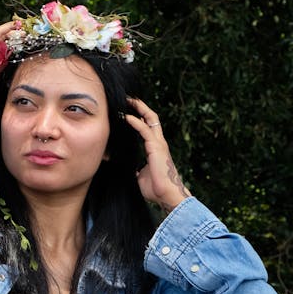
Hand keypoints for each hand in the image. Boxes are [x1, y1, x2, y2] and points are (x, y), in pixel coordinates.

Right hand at [0, 21, 14, 103]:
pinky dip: (7, 28)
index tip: (20, 53)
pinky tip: (14, 25)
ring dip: (12, 33)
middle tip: (24, 39)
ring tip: (22, 30)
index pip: (0, 58)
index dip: (10, 54)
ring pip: (1, 37)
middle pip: (1, 46)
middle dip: (13, 42)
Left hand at [125, 98, 190, 212]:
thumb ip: (136, 170)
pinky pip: (145, 131)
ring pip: (150, 119)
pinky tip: (126, 117)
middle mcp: (159, 143)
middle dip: (140, 106)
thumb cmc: (156, 188)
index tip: (127, 109)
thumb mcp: (140, 176)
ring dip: (138, 108)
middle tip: (128, 98)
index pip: (148, 126)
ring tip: (127, 101)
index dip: (139, 115)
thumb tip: (130, 171)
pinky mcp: (156, 148)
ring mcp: (158, 144)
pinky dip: (135, 122)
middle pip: (151, 117)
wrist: (166, 195)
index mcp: (155, 148)